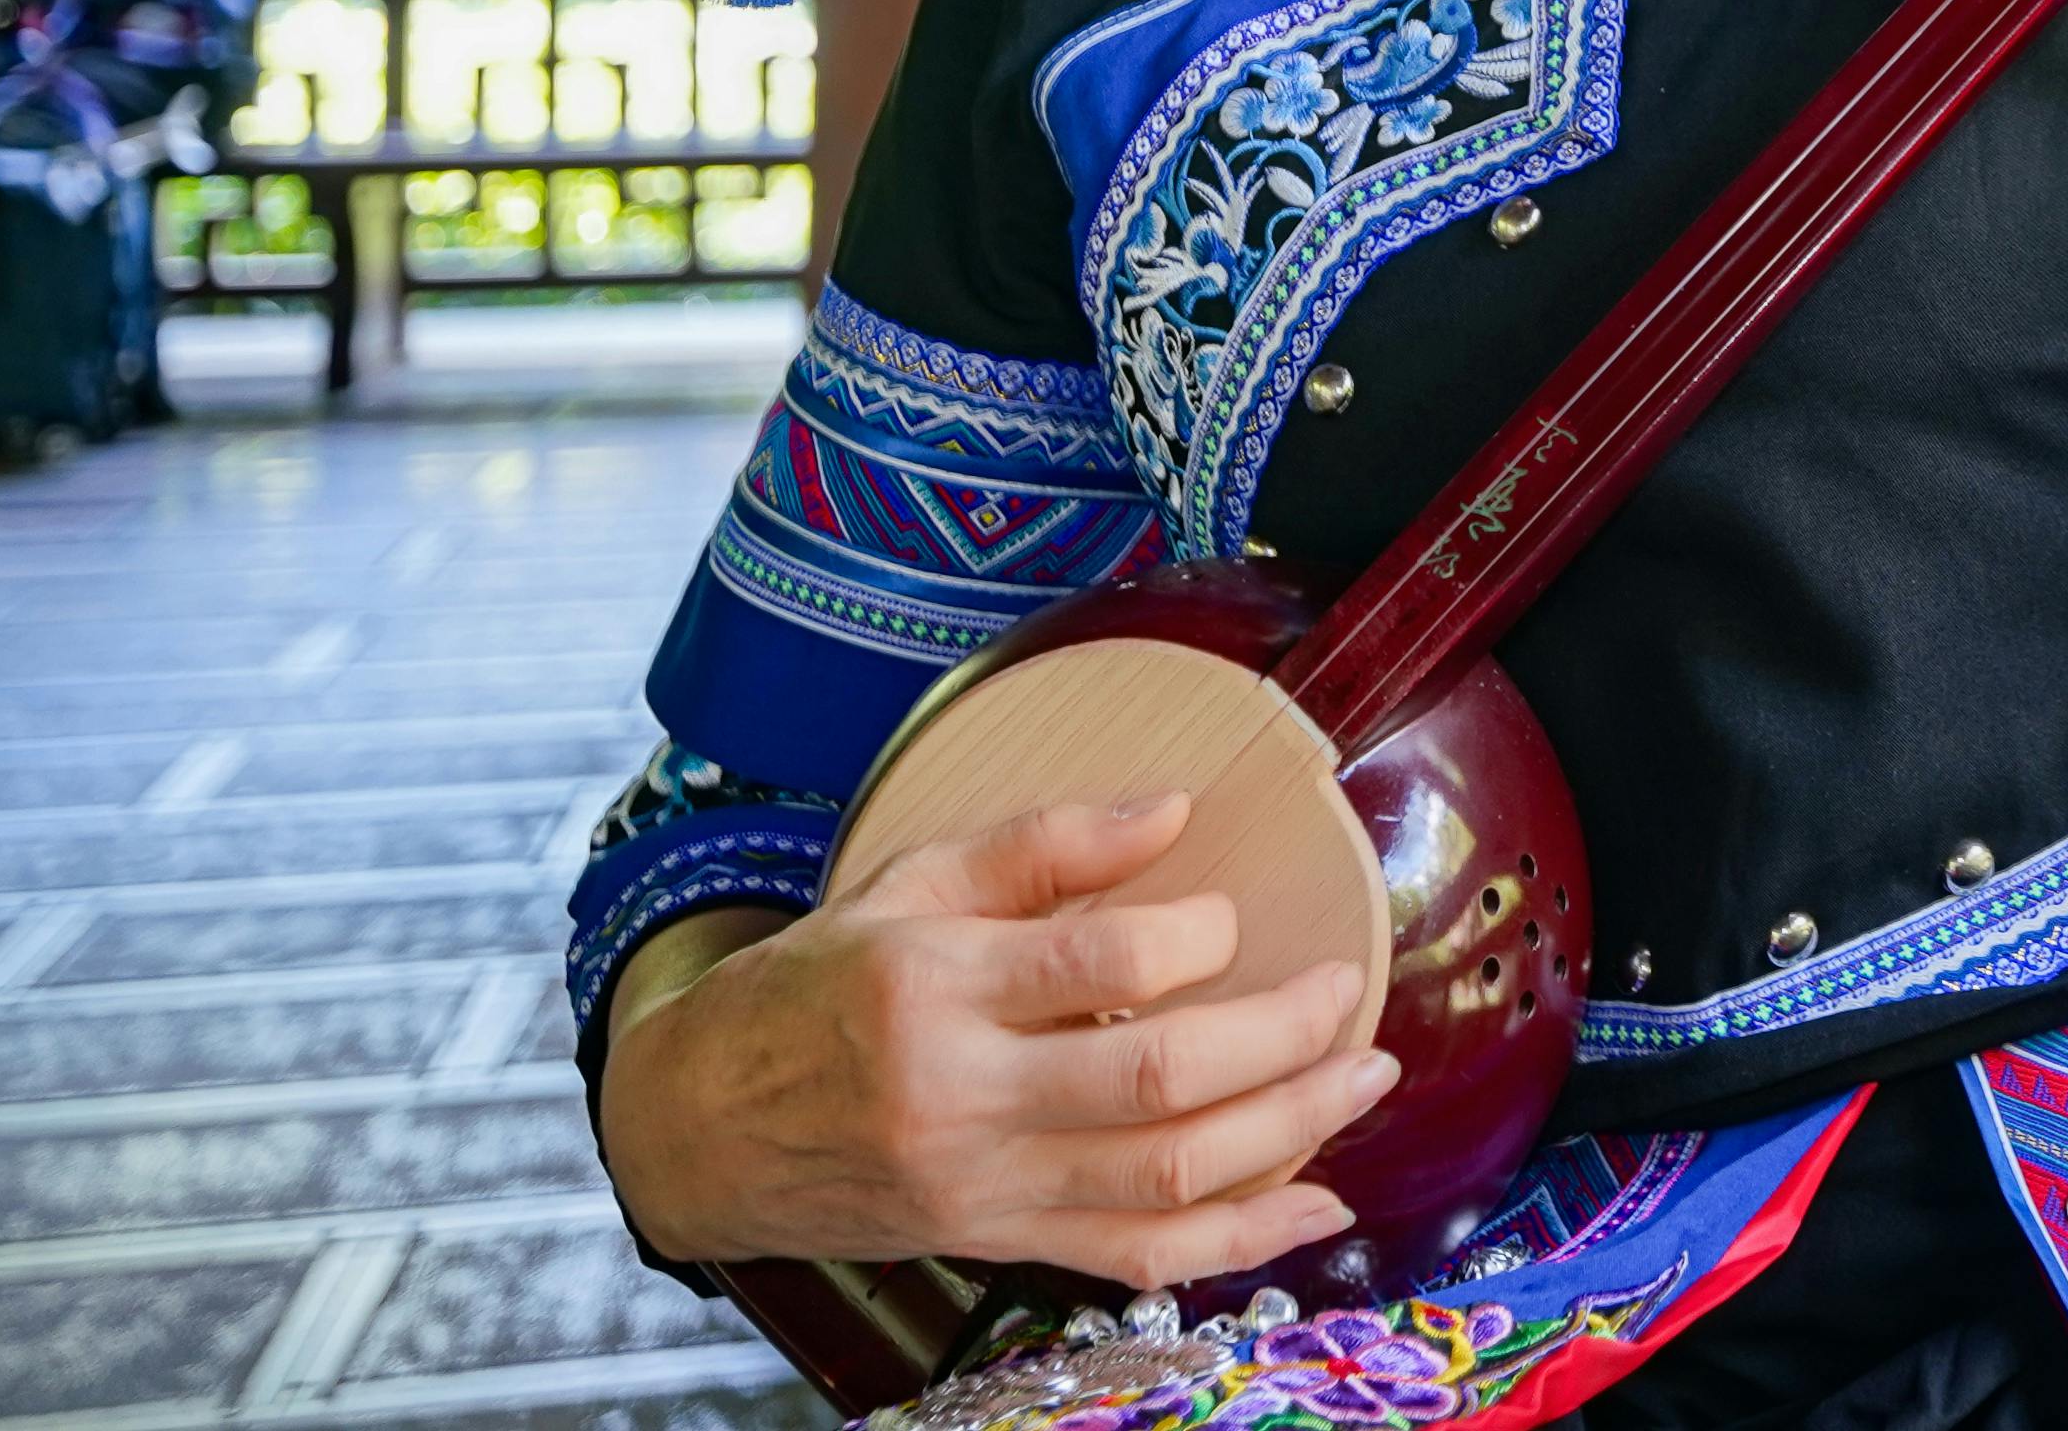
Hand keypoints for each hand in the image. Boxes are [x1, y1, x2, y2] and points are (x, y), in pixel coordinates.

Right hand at [597, 792, 1389, 1289]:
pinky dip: (1243, 1239)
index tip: (1236, 916)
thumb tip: (1175, 809)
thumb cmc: (815, 988)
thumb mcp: (906, 883)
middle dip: (1282, 1039)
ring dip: (1291, 1131)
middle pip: (1158, 1081)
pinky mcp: (998, 1241)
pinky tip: (1317, 1207)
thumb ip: (1044, 843)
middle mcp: (961, 1096)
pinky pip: (1139, 1258)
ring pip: (1166, 1179)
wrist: (702, 1127)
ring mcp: (983, 1185)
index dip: (1201, 936)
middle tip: (1346, 995)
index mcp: (934, 985)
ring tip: (1364, 1076)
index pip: (1103, 964)